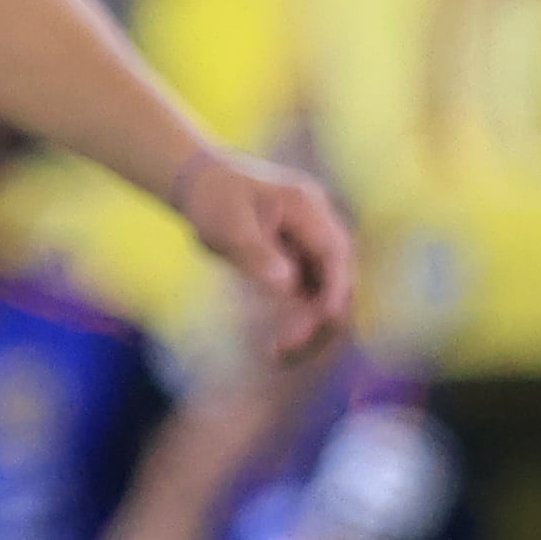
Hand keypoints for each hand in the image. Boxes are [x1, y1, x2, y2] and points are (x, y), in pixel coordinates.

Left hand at [175, 147, 351, 360]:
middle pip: (339, 279)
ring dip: (311, 327)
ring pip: (327, 294)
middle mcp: (318, 226)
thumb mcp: (228, 225)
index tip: (325, 322)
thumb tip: (288, 285)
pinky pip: (310, 298)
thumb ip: (256, 254)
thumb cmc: (213, 199)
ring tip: (279, 356)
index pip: (335, 253)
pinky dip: (299, 322)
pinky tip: (277, 347)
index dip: (335, 289)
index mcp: (307, 207)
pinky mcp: (301, 261)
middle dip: (322, 319)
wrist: (201, 183)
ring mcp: (311, 244)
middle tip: (287, 350)